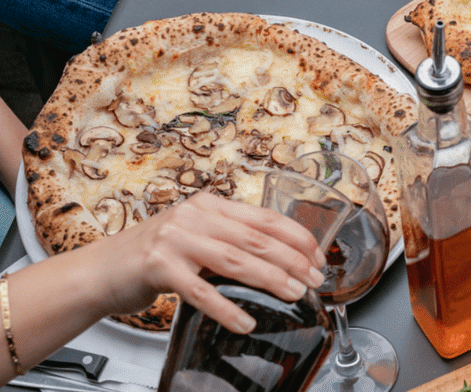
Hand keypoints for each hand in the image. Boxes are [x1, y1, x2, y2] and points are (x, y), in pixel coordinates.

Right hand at [95, 193, 325, 333]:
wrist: (98, 271)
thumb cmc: (150, 257)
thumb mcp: (193, 236)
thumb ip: (227, 239)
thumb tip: (276, 256)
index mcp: (209, 205)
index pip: (265, 217)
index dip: (297, 237)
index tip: (317, 256)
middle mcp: (194, 216)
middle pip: (257, 238)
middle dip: (293, 260)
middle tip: (315, 279)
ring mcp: (175, 240)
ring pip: (236, 261)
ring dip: (271, 280)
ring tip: (294, 295)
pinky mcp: (158, 267)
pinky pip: (201, 291)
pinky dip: (227, 308)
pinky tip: (246, 321)